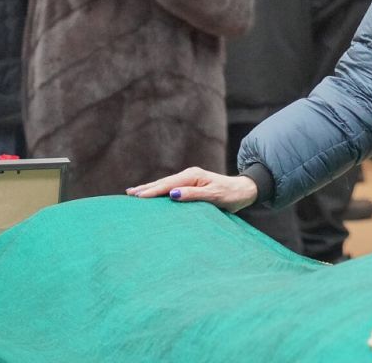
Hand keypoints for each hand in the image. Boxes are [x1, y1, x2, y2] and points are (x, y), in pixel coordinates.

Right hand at [126, 167, 258, 212]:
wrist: (244, 191)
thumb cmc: (230, 195)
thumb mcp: (214, 196)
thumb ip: (194, 195)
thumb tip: (172, 194)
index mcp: (193, 176)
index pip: (168, 185)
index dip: (152, 191)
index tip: (136, 197)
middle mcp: (189, 174)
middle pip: (163, 182)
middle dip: (145, 188)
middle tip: (127, 195)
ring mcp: (189, 178)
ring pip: (165, 184)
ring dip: (149, 189)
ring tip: (132, 193)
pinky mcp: (190, 184)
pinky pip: (170, 187)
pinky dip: (158, 190)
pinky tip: (151, 194)